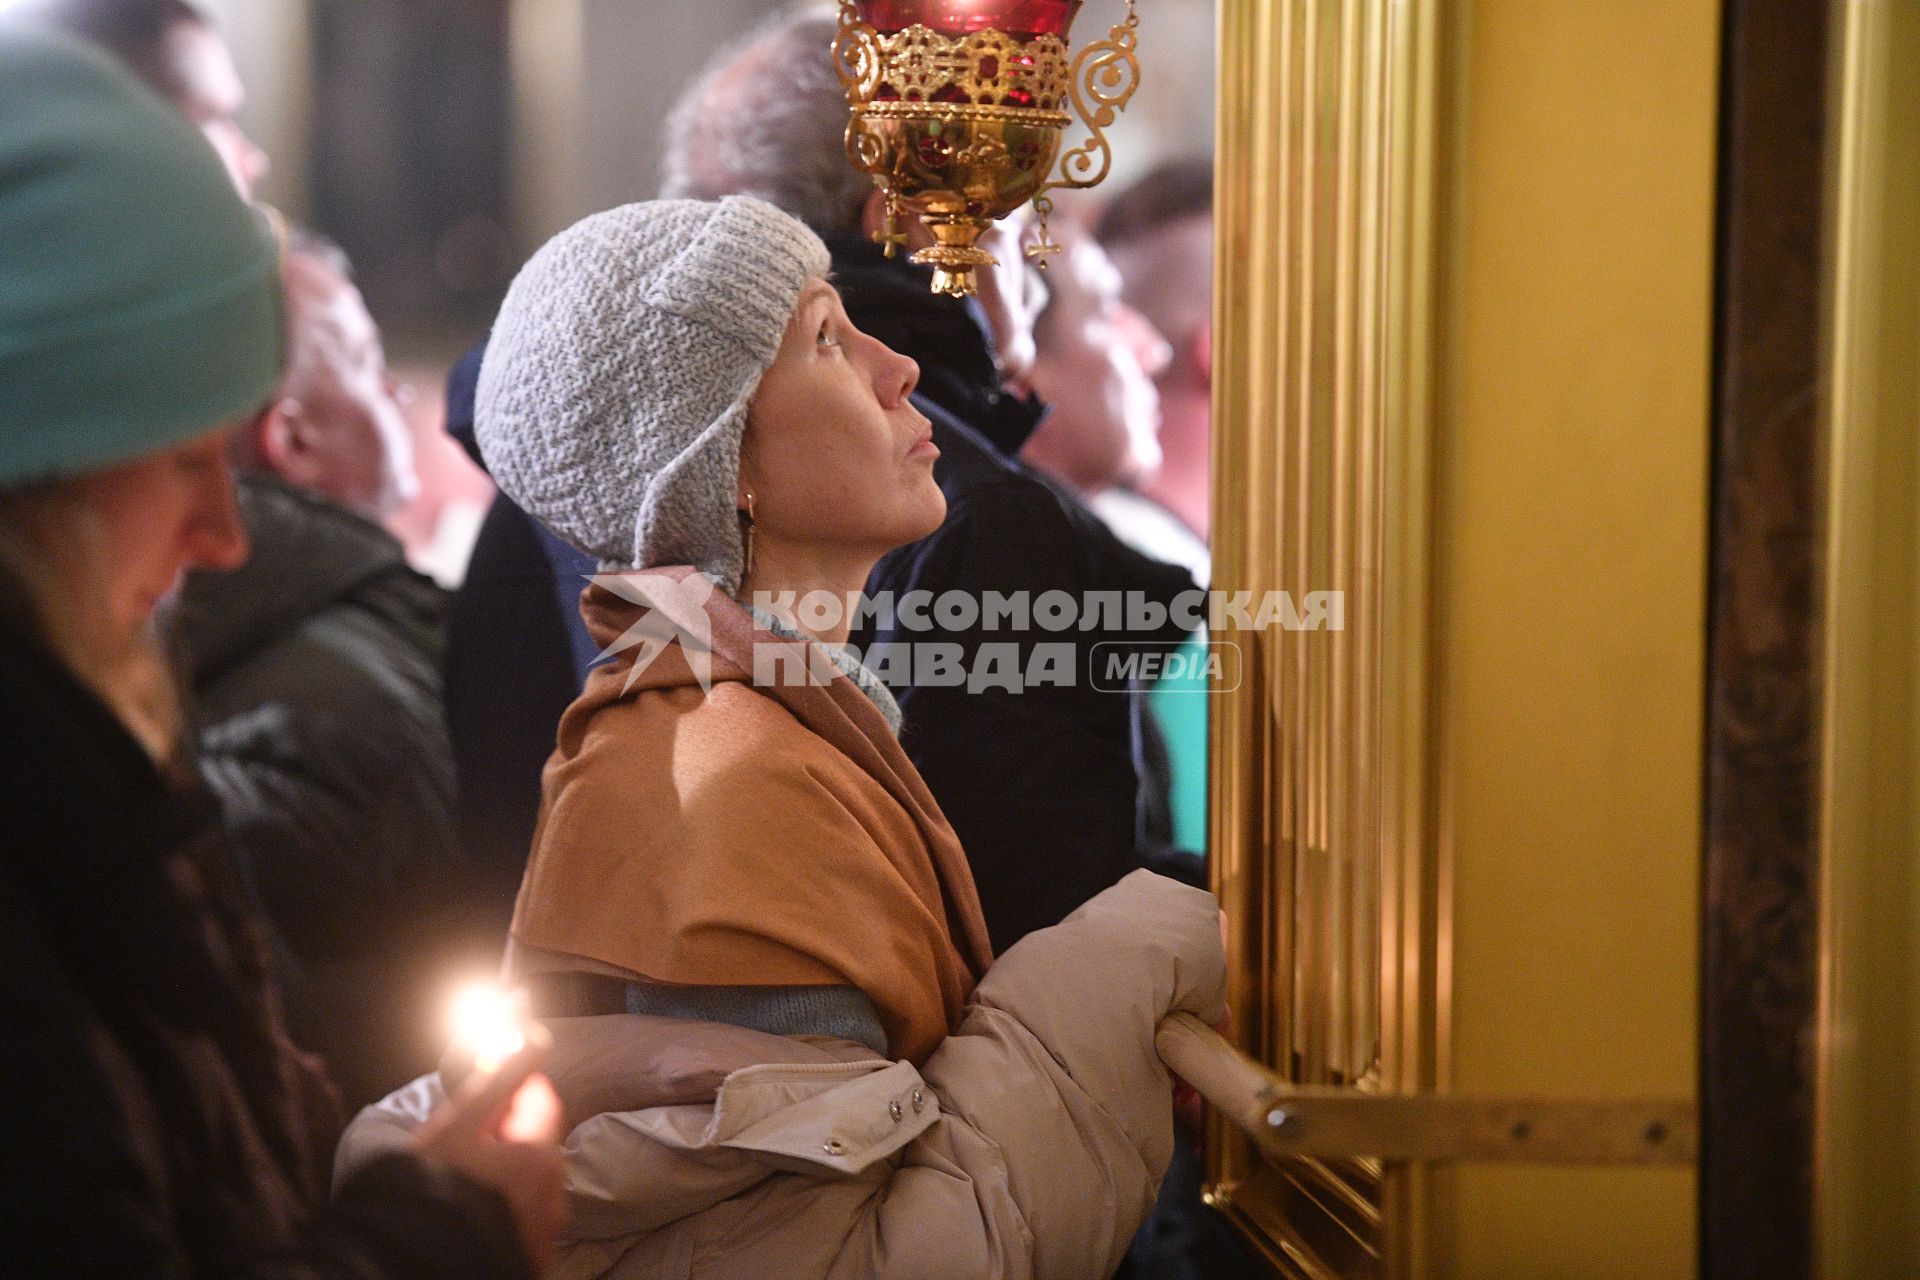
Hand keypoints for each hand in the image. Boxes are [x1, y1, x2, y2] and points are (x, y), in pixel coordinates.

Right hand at [419, 1041, 568, 1274]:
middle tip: (463, 1145)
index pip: (543, 1102)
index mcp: (543, 1159)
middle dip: (508, 1136)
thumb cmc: (433, 1190)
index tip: (484, 1100)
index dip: (514, 1092)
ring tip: (463, 1182)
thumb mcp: (460, 1125)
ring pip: (531, 1184)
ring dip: (507, 1174)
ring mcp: (545, 1233)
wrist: (413, 1264)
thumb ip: (501, 1078)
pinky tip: (472, 1212)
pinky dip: (506, 1208)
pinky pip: (523, 1219)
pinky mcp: (530, 1259)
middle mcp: (555, 1197)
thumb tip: (534, 1036)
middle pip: (537, 1145)